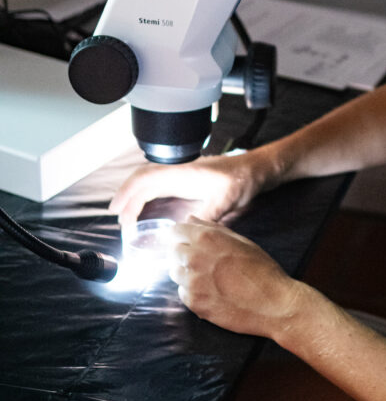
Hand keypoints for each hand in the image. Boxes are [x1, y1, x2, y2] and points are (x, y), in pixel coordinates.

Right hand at [108, 150, 263, 229]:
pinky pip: (159, 188)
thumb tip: (190, 231)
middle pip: (142, 180)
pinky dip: (147, 199)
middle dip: (126, 197)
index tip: (116, 209)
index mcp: (184, 173)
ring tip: (126, 218)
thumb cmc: (242, 179)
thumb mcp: (227, 199)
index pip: (146, 178)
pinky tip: (144, 212)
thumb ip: (209, 214)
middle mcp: (178, 173)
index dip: (128, 192)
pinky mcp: (185, 183)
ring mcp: (181, 177)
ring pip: (149, 184)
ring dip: (135, 198)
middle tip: (117, 218)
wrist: (254, 170)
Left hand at [169, 216, 303, 336]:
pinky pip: (182, 292)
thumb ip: (212, 229)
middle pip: (173, 251)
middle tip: (205, 262)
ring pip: (175, 272)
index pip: (175, 231)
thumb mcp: (241, 241)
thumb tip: (190, 219)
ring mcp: (192, 282)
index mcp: (206, 238)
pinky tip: (212, 292)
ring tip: (210, 278)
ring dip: (187, 273)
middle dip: (185, 253)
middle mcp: (194, 258)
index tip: (189, 241)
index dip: (182, 235)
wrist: (273, 304)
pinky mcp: (194, 303)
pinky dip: (193, 291)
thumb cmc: (262, 269)